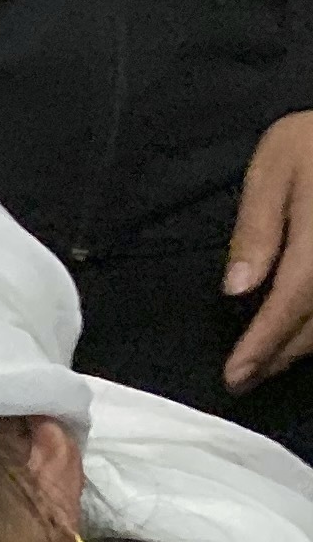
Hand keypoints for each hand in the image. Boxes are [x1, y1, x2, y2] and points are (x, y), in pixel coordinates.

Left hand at [224, 110, 312, 390]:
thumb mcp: (276, 164)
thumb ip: (256, 227)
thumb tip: (236, 290)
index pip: (293, 300)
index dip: (264, 343)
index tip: (236, 374)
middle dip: (282, 354)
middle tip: (245, 377)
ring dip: (307, 347)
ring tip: (270, 360)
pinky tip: (305, 333)